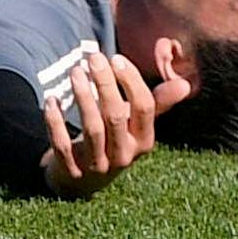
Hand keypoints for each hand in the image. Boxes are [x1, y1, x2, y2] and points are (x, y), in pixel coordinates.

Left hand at [41, 51, 174, 198]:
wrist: (85, 180)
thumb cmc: (115, 140)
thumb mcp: (136, 125)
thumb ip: (157, 103)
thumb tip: (185, 84)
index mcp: (144, 140)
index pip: (144, 108)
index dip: (131, 81)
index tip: (115, 58)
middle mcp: (124, 155)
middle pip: (116, 116)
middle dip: (104, 83)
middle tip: (93, 58)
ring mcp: (98, 165)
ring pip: (92, 129)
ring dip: (83, 97)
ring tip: (75, 71)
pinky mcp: (72, 170)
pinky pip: (63, 144)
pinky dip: (56, 121)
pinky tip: (52, 99)